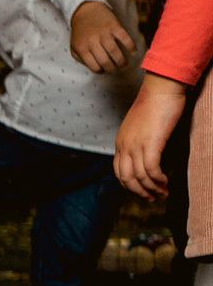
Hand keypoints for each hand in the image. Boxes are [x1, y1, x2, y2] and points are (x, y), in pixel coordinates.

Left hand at [71, 0, 135, 72]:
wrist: (85, 9)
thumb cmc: (81, 31)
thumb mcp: (74, 46)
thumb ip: (80, 59)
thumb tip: (96, 69)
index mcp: (82, 48)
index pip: (95, 67)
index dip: (102, 71)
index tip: (106, 71)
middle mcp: (92, 41)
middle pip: (106, 61)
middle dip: (114, 69)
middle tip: (118, 70)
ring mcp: (104, 33)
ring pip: (115, 52)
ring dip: (122, 61)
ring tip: (125, 64)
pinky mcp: (114, 25)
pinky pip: (125, 38)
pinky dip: (131, 46)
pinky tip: (133, 52)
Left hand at [114, 72, 186, 199]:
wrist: (162, 86)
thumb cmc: (156, 103)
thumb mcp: (142, 127)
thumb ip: (142, 143)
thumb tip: (152, 160)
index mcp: (120, 142)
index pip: (119, 172)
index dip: (130, 186)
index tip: (143, 192)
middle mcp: (124, 145)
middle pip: (126, 179)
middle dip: (139, 193)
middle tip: (153, 198)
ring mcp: (136, 144)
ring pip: (139, 177)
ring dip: (152, 189)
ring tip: (163, 194)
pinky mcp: (151, 143)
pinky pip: (151, 170)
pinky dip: (158, 180)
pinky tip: (166, 181)